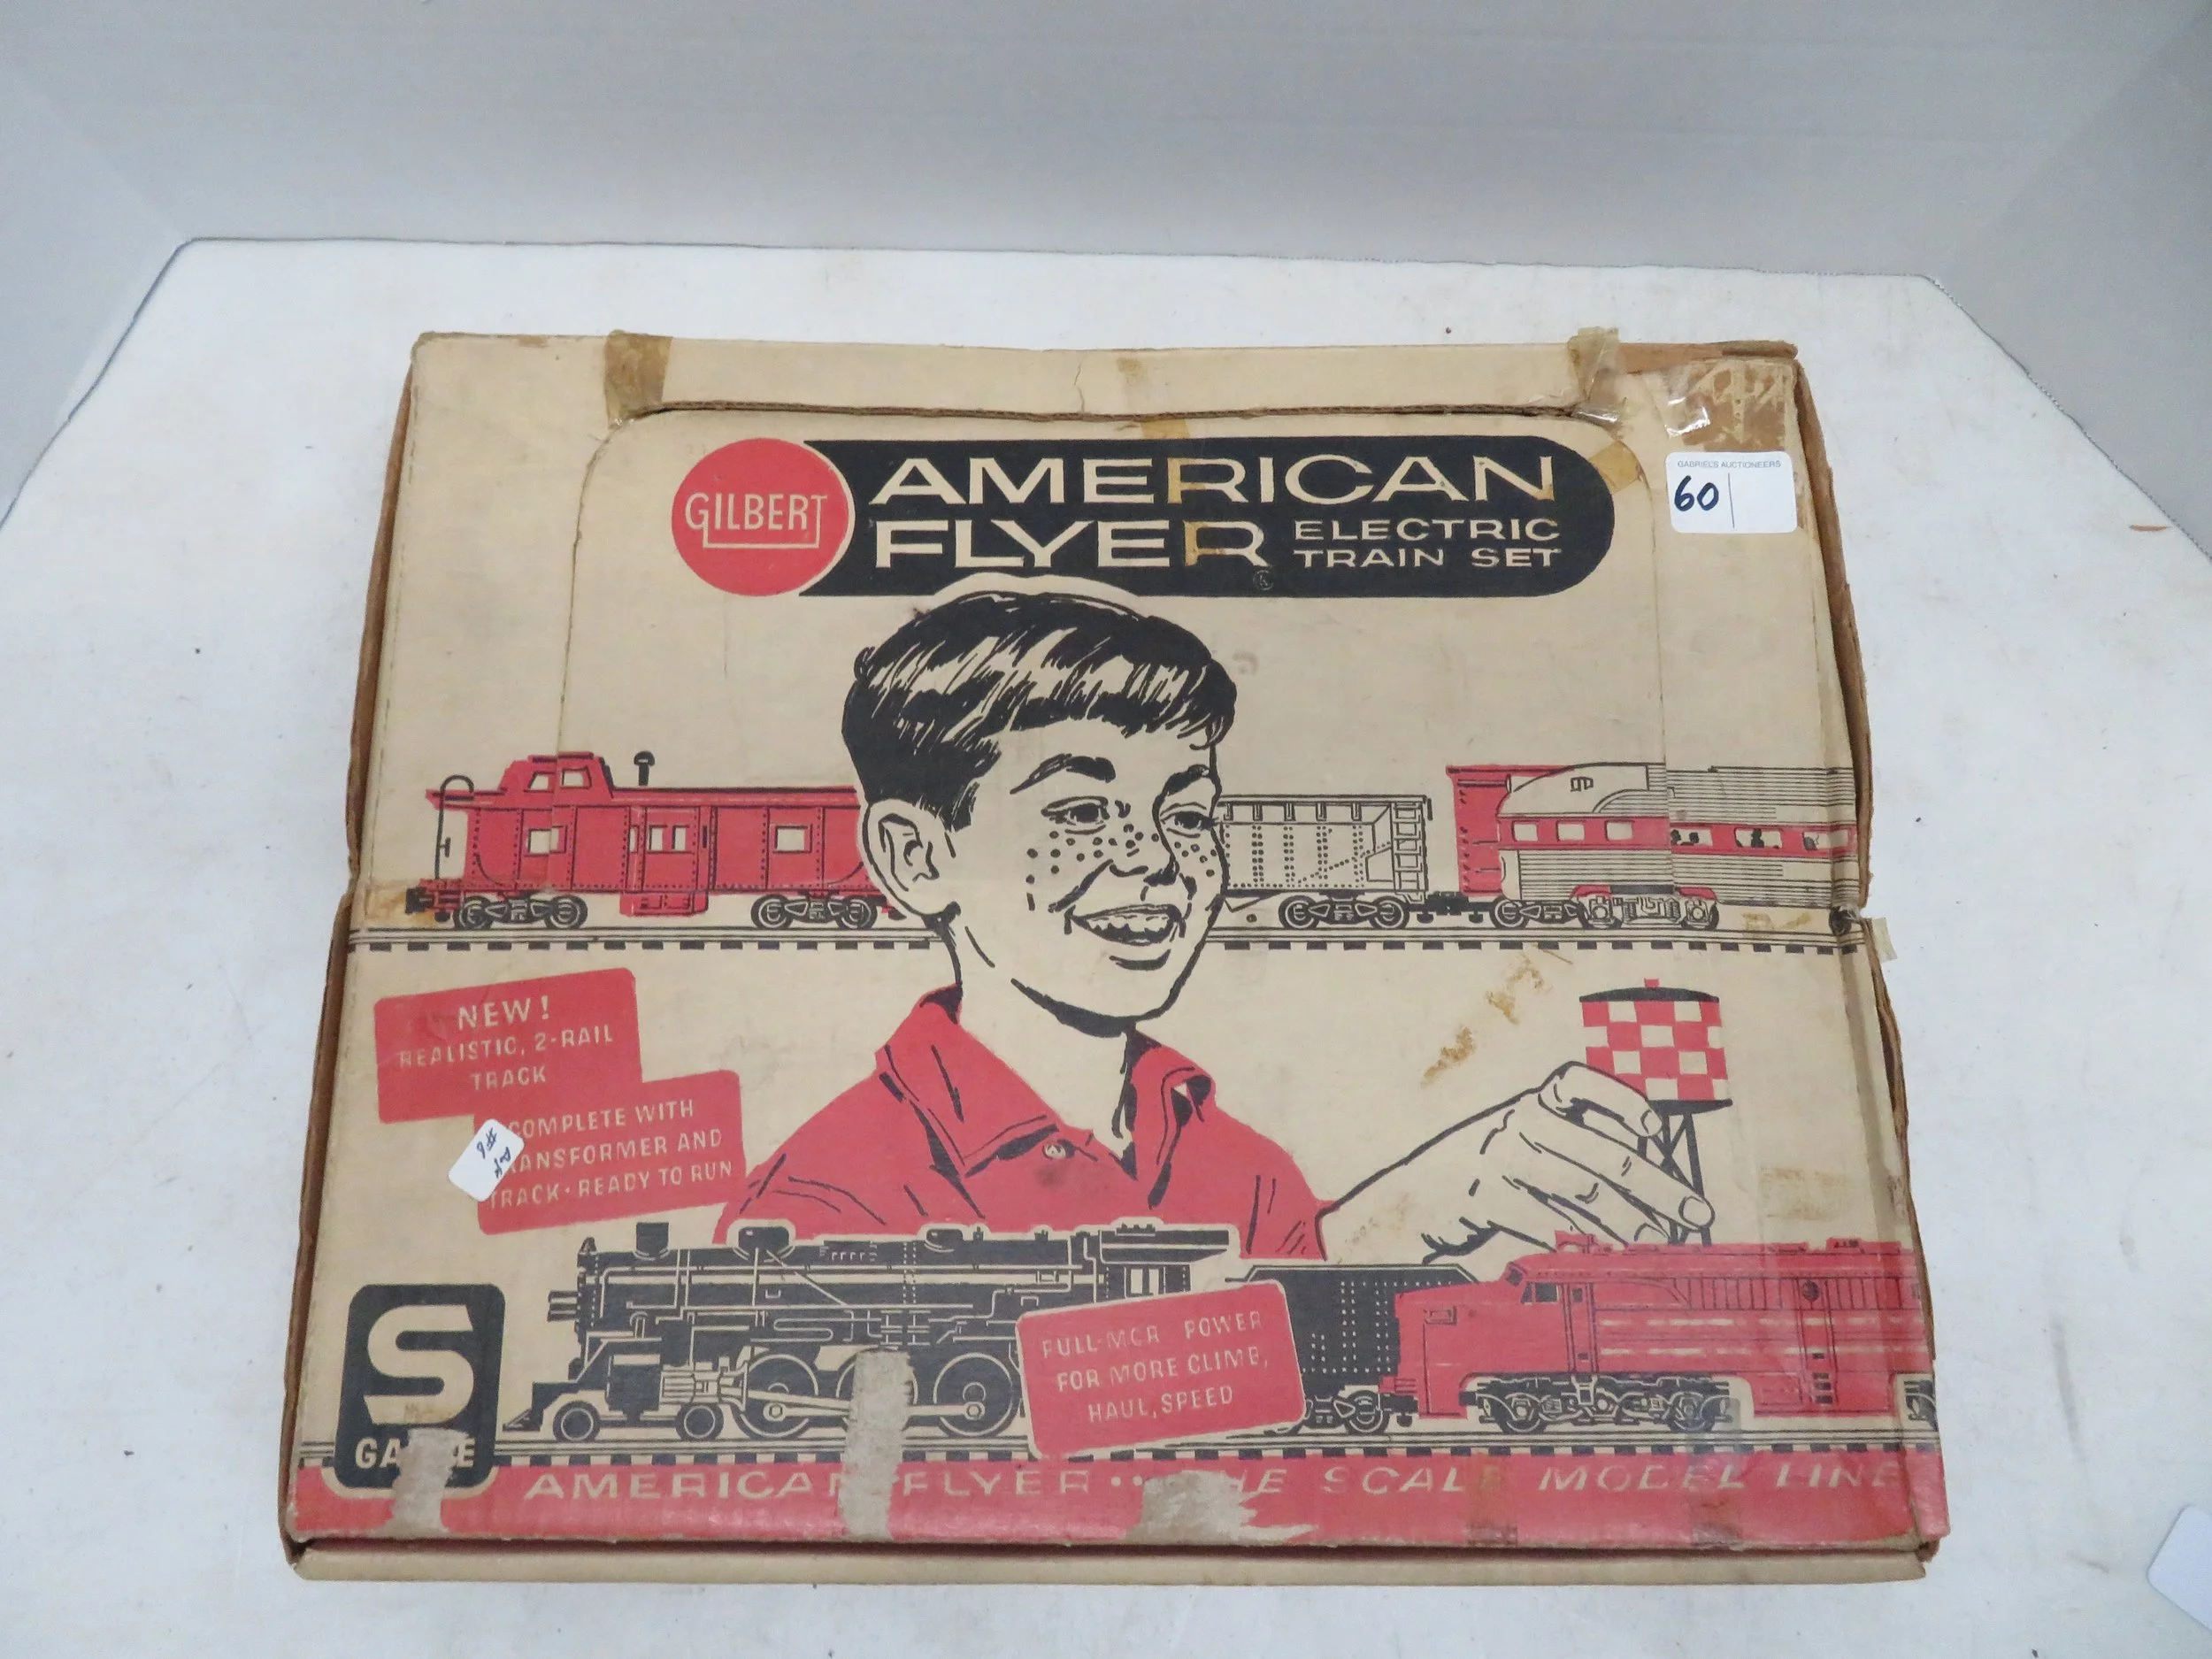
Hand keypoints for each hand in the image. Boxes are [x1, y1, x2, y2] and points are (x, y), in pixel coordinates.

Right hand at [1319, 1062, 1713, 1265]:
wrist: (1412, 1200)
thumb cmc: (1484, 1174)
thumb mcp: (1525, 1143)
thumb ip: (1576, 1147)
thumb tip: (1650, 1172)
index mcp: (1532, 1101)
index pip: (1581, 1082)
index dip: (1624, 1102)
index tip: (1658, 1133)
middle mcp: (1518, 1121)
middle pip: (1600, 1152)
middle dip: (1656, 1187)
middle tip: (1694, 1215)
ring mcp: (1499, 1157)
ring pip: (1579, 1190)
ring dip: (1627, 1221)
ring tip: (1658, 1244)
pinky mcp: (1483, 1195)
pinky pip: (1543, 1220)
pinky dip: (1579, 1241)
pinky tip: (1603, 1256)